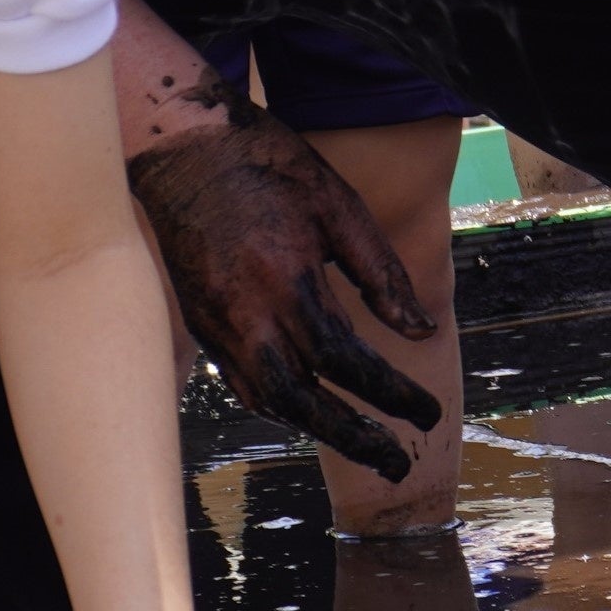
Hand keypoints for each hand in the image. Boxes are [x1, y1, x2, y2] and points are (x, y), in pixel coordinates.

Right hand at [126, 92, 445, 476]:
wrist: (182, 147)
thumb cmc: (268, 166)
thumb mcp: (339, 207)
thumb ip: (380, 273)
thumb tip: (420, 331)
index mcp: (286, 280)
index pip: (346, 359)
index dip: (390, 395)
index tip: (428, 414)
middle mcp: (245, 311)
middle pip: (302, 399)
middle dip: (354, 437)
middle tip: (400, 463)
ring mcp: (215, 322)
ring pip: (267, 399)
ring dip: (317, 429)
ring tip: (364, 446)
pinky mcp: (200, 322)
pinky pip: (242, 381)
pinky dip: (280, 405)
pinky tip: (312, 411)